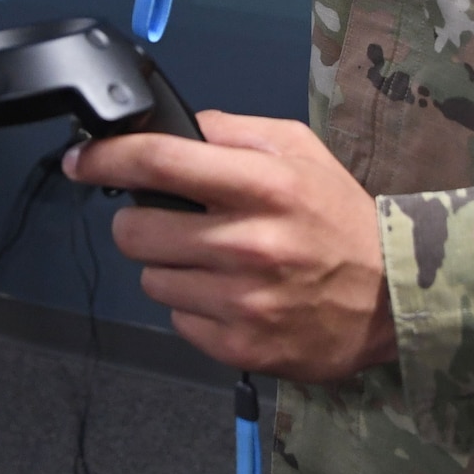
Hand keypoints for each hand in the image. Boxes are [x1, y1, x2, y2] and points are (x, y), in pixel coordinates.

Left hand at [63, 111, 397, 382]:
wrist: (392, 297)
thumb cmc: (339, 217)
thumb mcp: (300, 150)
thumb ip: (235, 132)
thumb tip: (176, 128)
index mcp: (264, 184)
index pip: (162, 163)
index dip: (108, 158)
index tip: (81, 159)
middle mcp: (248, 243)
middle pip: (137, 231)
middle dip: (142, 221)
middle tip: (172, 221)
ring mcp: (241, 301)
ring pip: (151, 279)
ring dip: (170, 267)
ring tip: (213, 260)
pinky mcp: (239, 346)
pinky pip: (177, 320)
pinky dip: (192, 306)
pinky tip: (227, 294)